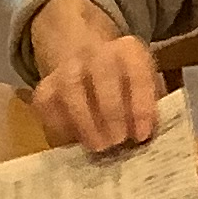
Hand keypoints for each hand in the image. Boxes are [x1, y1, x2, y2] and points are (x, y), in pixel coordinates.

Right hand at [30, 0, 163, 154]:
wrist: (83, 56)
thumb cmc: (124, 84)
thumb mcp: (145, 87)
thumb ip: (151, 110)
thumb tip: (153, 143)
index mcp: (129, 51)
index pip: (138, 74)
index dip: (141, 106)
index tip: (142, 135)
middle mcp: (96, 53)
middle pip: (103, 75)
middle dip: (112, 112)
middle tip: (118, 141)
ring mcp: (67, 68)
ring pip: (71, 90)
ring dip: (85, 122)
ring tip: (98, 147)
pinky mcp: (45, 88)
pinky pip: (48, 108)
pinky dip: (60, 128)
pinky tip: (75, 143)